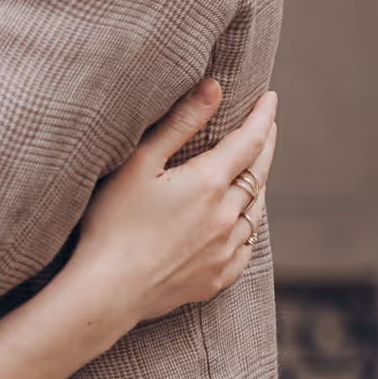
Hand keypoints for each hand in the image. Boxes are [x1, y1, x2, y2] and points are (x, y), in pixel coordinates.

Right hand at [71, 79, 277, 326]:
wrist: (107, 291)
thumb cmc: (112, 224)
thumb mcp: (139, 164)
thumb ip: (179, 123)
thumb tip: (215, 87)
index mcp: (209, 183)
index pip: (249, 140)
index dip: (262, 116)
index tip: (270, 98)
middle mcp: (227, 216)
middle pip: (258, 173)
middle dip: (265, 145)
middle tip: (268, 126)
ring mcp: (225, 250)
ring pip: (256, 212)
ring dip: (258, 187)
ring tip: (255, 173)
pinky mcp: (217, 278)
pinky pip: (246, 248)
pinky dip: (248, 230)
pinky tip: (241, 226)